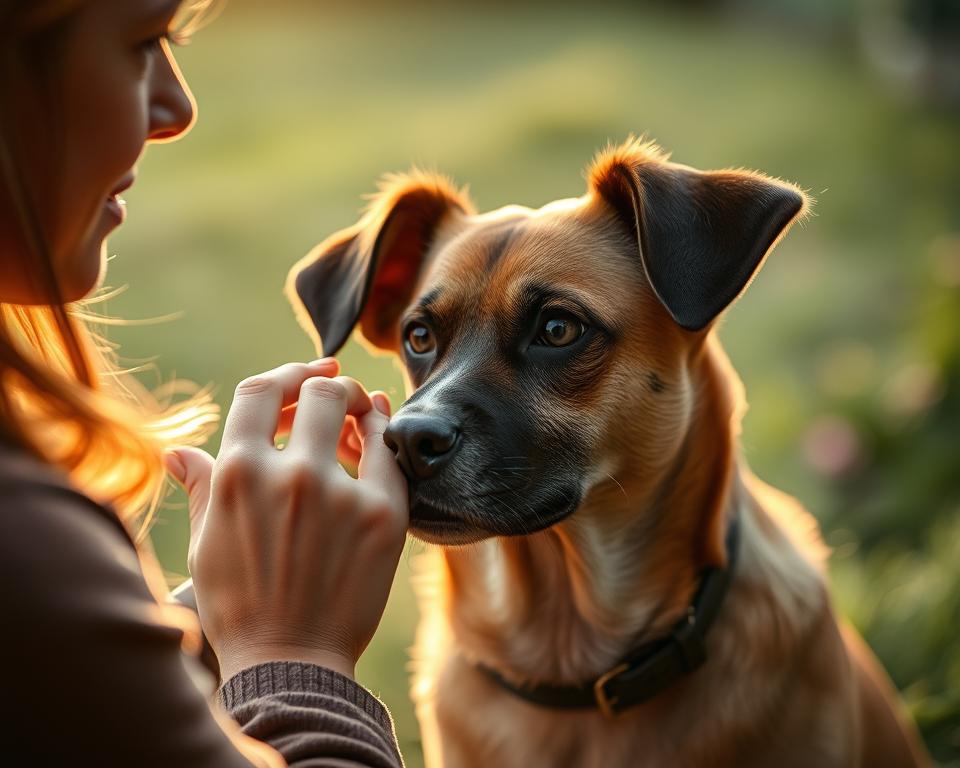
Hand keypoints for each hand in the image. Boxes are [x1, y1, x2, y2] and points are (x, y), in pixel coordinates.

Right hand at [165, 359, 407, 681]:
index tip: (305, 374)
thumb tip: (179, 452)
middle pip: (318, 392)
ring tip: (361, 410)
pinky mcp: (383, 515)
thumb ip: (202, 487)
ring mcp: (340, 493)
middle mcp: (290, 475)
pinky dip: (386, 433)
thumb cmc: (240, 606)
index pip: (261, 390)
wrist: (291, 663)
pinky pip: (390, 455)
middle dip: (329, 384)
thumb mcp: (205, 544)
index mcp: (239, 474)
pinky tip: (382, 428)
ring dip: (360, 403)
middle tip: (338, 393)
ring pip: (360, 414)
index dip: (287, 373)